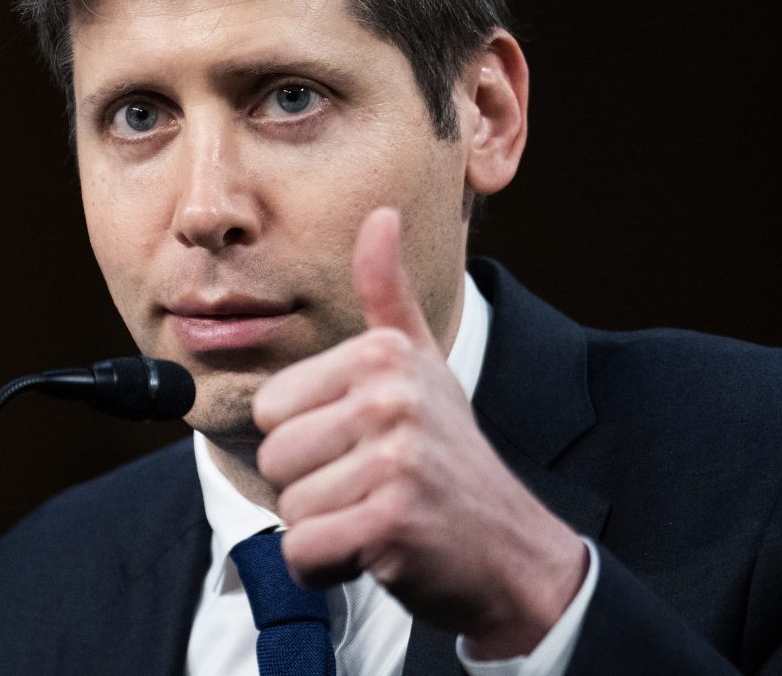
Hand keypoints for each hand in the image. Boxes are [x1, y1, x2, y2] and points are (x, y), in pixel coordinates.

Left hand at [252, 207, 586, 657]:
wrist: (510, 550)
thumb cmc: (449, 457)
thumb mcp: (420, 366)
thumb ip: (387, 293)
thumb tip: (381, 214)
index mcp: (384, 354)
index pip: (271, 407)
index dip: (306, 439)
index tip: (361, 447)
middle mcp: (391, 397)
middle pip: (275, 456)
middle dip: (312, 487)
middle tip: (371, 488)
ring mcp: (396, 460)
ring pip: (289, 506)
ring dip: (324, 528)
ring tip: (377, 515)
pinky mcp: (393, 522)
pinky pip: (305, 549)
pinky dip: (329, 567)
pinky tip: (376, 552)